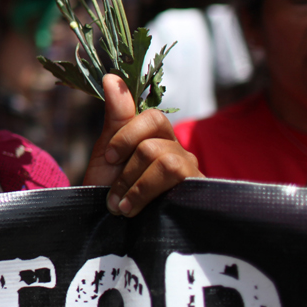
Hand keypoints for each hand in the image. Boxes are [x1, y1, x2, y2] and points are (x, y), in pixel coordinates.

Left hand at [83, 75, 200, 215]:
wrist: (112, 231)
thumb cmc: (111, 190)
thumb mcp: (108, 152)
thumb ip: (116, 116)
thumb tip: (111, 76)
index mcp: (158, 137)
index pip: (153, 117)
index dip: (127, 135)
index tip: (110, 159)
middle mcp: (179, 151)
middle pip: (156, 140)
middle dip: (127, 168)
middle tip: (112, 192)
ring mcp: (191, 174)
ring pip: (165, 161)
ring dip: (135, 185)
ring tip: (121, 207)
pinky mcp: (198, 196)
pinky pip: (177, 182)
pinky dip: (146, 194)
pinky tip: (133, 211)